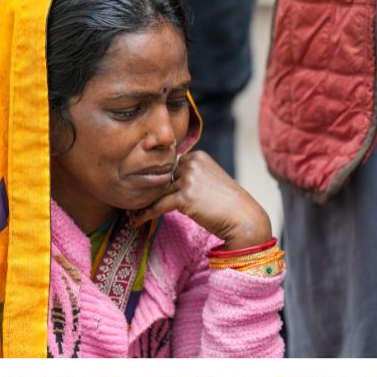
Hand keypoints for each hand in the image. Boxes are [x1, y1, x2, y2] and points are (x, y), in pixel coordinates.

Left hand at [132, 150, 271, 249]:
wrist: (244, 219)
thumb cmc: (229, 204)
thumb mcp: (211, 181)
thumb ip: (191, 176)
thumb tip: (166, 183)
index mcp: (199, 156)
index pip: (170, 166)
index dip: (160, 180)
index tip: (146, 190)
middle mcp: (192, 163)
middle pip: (162, 178)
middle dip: (151, 191)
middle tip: (134, 202)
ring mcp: (189, 179)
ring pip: (159, 192)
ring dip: (147, 204)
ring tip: (133, 214)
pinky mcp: (185, 196)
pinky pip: (158, 206)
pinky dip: (146, 214)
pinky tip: (136, 221)